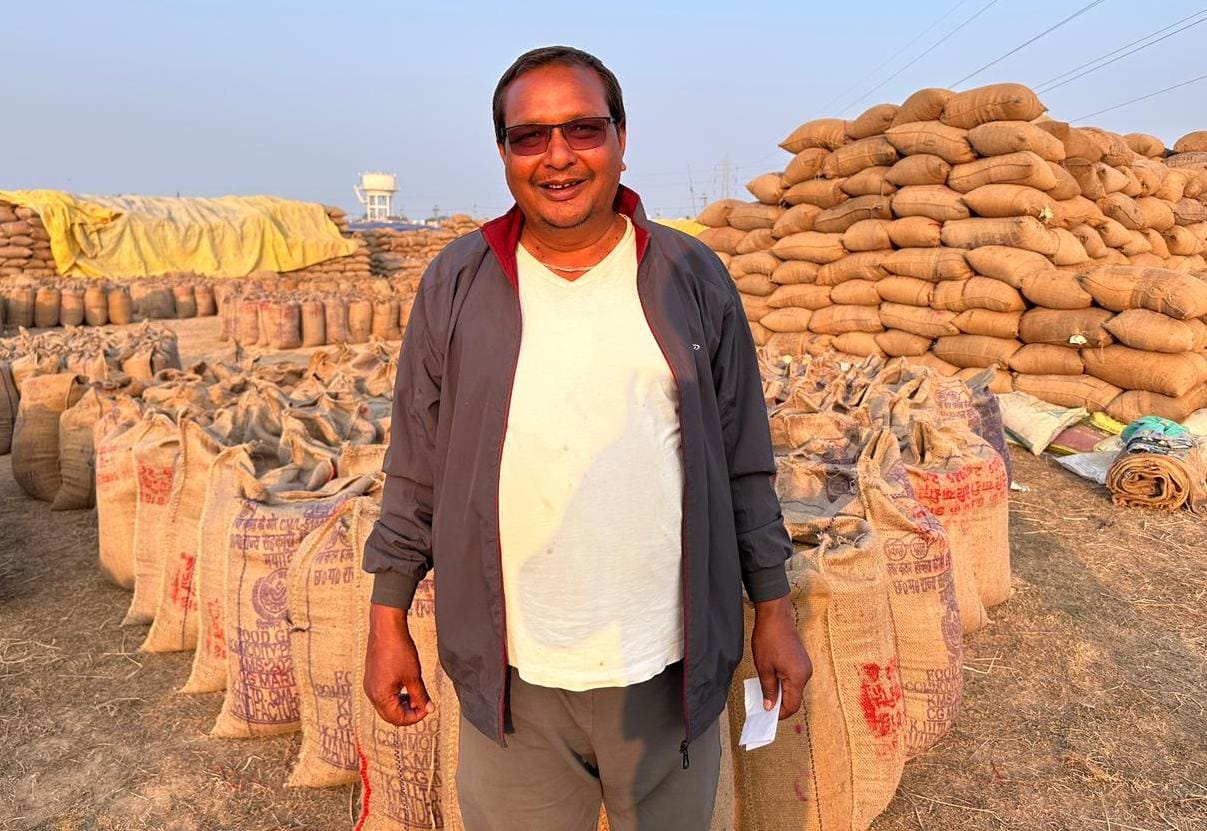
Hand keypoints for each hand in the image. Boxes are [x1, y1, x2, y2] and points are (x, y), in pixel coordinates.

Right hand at [364, 603, 434, 725]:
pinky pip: (382, 695)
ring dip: (402, 704)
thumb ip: (421, 696)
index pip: (398, 719)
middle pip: (390, 715)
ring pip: (386, 706)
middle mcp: (371, 693)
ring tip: (416, 694)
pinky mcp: (371, 678)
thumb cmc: (398, 650)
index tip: (427, 708)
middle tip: (423, 703)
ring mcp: (369, 686)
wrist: (386, 629)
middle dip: (408, 712)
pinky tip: (406, 686)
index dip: (415, 717)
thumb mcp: (414, 676)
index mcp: (380, 696)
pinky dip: (395, 696)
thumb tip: (429, 708)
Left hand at [750, 595, 811, 719]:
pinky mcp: (801, 660)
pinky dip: (784, 682)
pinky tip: (772, 679)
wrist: (776, 616)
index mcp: (798, 677)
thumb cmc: (768, 639)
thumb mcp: (764, 667)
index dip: (780, 714)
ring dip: (782, 692)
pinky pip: (794, 678)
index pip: (792, 705)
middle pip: (795, 698)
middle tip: (764, 705)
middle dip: (780, 703)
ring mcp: (805, 666)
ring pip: (794, 688)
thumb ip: (768, 689)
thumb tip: (770, 707)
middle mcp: (806, 673)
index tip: (767, 716)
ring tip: (766, 691)